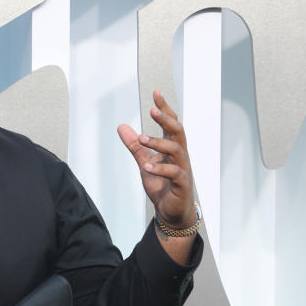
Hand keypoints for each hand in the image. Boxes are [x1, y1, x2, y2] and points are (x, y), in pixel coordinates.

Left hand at [117, 89, 195, 227]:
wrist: (171, 212)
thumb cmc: (162, 185)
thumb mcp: (144, 162)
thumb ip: (135, 146)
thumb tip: (122, 127)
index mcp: (172, 148)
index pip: (171, 124)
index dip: (164, 109)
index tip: (156, 93)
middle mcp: (180, 155)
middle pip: (178, 132)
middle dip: (166, 120)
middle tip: (152, 110)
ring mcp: (183, 169)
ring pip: (176, 150)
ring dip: (158, 143)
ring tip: (142, 139)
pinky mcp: (182, 184)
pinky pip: (174, 172)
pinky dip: (160, 168)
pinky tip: (147, 166)